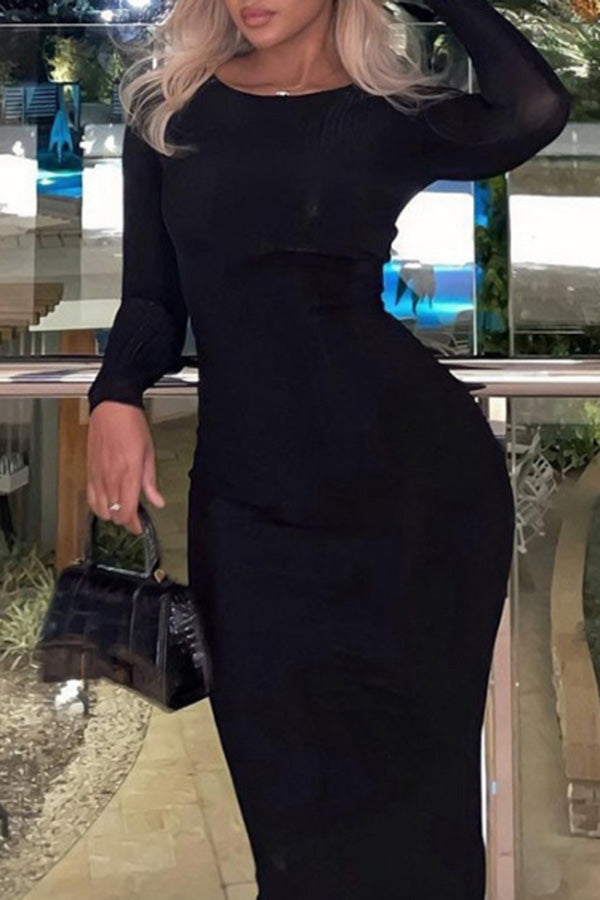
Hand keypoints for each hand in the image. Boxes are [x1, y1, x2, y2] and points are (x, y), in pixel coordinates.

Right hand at [86, 401, 165, 534]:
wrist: (112, 408)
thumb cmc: (132, 425)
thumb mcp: (149, 453)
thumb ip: (150, 481)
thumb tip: (157, 501)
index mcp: (128, 473)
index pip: (127, 512)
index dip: (134, 525)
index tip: (140, 527)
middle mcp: (111, 477)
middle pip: (114, 514)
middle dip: (125, 520)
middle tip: (135, 518)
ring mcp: (97, 475)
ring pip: (101, 509)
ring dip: (112, 515)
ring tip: (122, 510)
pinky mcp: (89, 471)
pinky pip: (90, 497)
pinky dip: (98, 505)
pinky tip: (107, 503)